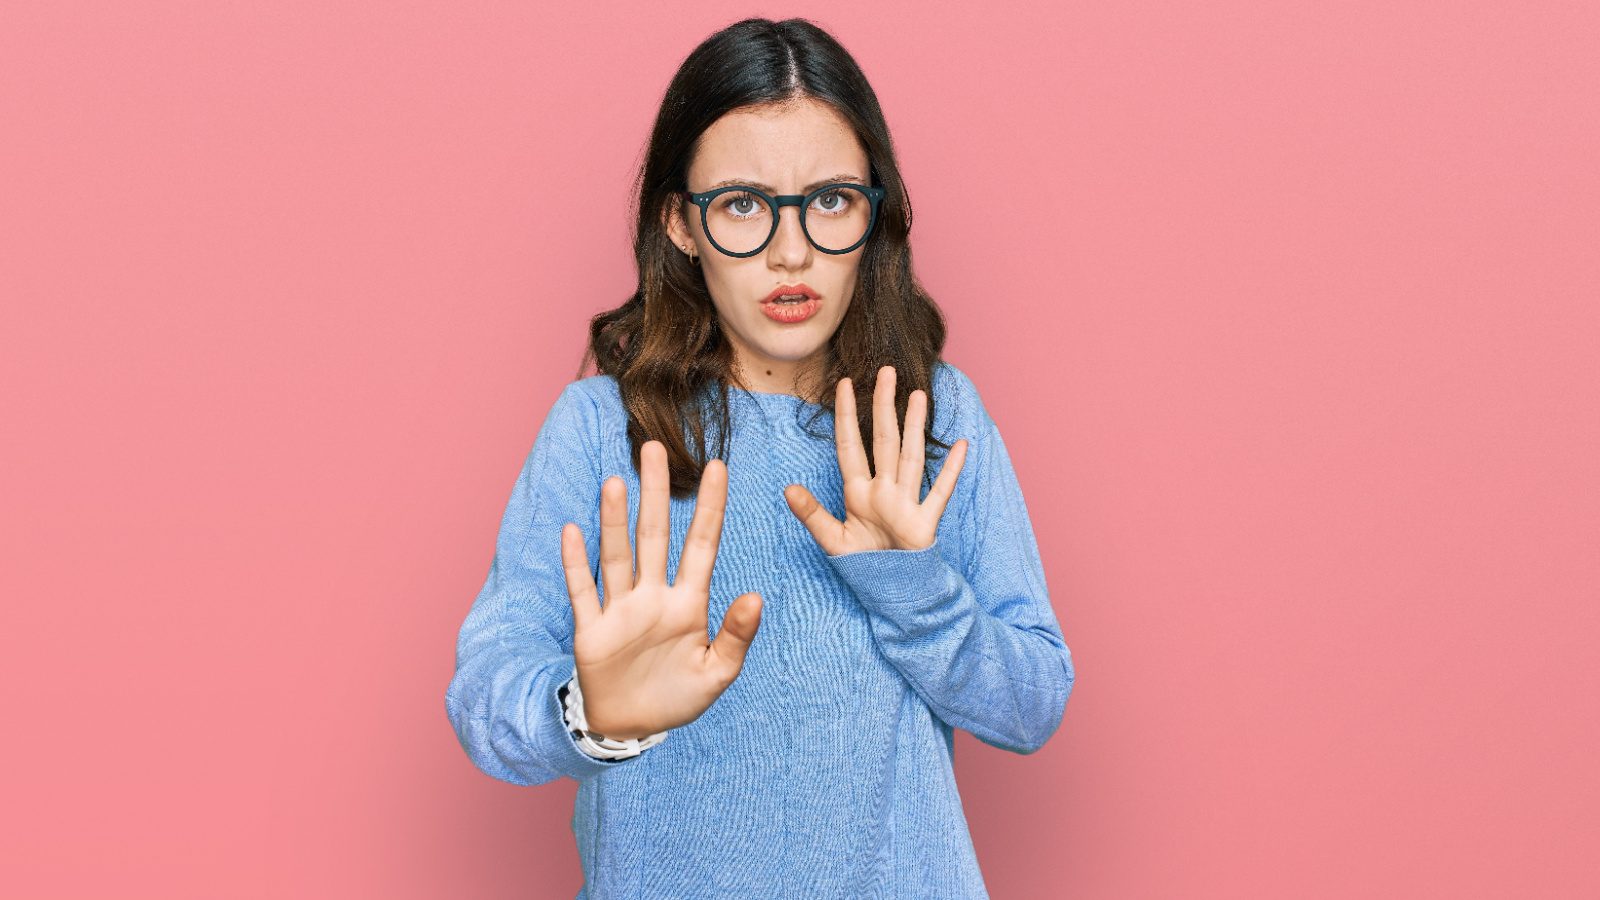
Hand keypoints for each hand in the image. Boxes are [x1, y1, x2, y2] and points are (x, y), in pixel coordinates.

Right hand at [560, 441, 762, 740]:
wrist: (632, 727)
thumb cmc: (678, 698)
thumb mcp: (717, 673)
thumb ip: (736, 636)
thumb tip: (755, 597)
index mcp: (688, 603)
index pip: (702, 545)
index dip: (710, 507)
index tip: (718, 467)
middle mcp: (653, 596)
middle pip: (655, 535)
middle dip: (656, 493)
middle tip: (655, 449)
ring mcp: (621, 609)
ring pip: (618, 555)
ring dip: (615, 520)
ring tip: (616, 481)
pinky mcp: (593, 629)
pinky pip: (583, 590)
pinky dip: (577, 563)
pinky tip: (573, 530)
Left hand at [784, 365, 967, 554]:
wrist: (892, 592)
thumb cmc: (864, 565)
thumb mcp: (832, 540)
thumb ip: (811, 515)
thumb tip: (788, 488)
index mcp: (858, 493)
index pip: (850, 446)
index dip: (846, 416)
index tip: (844, 384)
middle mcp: (883, 490)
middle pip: (883, 440)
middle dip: (883, 406)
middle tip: (885, 372)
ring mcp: (906, 503)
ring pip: (910, 455)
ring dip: (914, 426)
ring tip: (918, 395)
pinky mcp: (924, 522)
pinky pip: (939, 491)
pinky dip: (950, 470)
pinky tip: (960, 445)